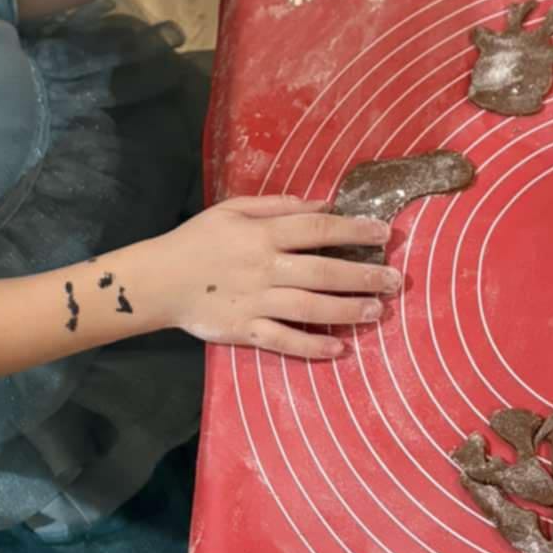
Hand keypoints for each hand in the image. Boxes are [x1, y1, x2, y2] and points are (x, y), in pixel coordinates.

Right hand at [133, 196, 398, 357]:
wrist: (157, 281)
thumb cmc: (198, 241)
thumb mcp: (232, 210)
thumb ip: (277, 206)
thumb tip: (323, 203)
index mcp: (261, 235)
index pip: (316, 229)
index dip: (353, 229)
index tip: (385, 233)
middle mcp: (263, 268)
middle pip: (322, 271)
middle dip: (363, 276)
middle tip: (395, 280)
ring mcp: (255, 302)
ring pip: (309, 308)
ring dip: (347, 310)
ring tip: (378, 311)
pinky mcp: (244, 331)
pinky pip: (283, 341)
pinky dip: (312, 347)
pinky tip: (340, 349)